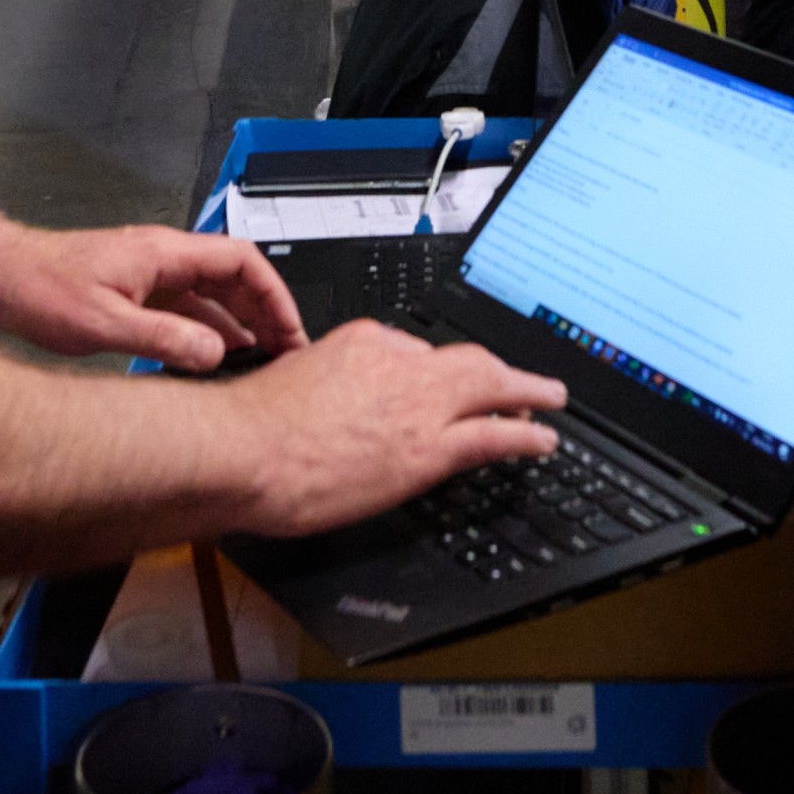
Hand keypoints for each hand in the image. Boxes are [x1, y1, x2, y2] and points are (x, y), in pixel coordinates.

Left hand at [0, 221, 302, 369]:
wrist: (1, 278)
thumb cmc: (41, 288)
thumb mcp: (104, 323)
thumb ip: (163, 339)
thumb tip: (216, 354)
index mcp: (165, 253)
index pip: (243, 260)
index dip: (274, 293)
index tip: (290, 327)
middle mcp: (164, 259)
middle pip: (234, 277)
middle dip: (265, 312)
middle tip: (285, 352)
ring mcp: (150, 275)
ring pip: (212, 294)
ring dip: (239, 324)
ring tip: (260, 359)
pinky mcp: (135, 293)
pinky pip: (187, 309)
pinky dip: (209, 331)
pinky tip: (214, 358)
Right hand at [231, 320, 565, 537]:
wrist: (242, 451)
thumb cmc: (249, 430)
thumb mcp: (291, 384)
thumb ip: (323, 387)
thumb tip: (330, 409)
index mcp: (361, 342)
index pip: (414, 352)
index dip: (435, 374)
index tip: (443, 386)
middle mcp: (398, 362)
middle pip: (466, 359)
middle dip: (499, 369)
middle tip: (525, 379)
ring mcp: (417, 404)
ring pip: (491, 387)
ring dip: (528, 392)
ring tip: (551, 399)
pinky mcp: (429, 447)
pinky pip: (494, 435)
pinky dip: (526, 435)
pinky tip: (543, 440)